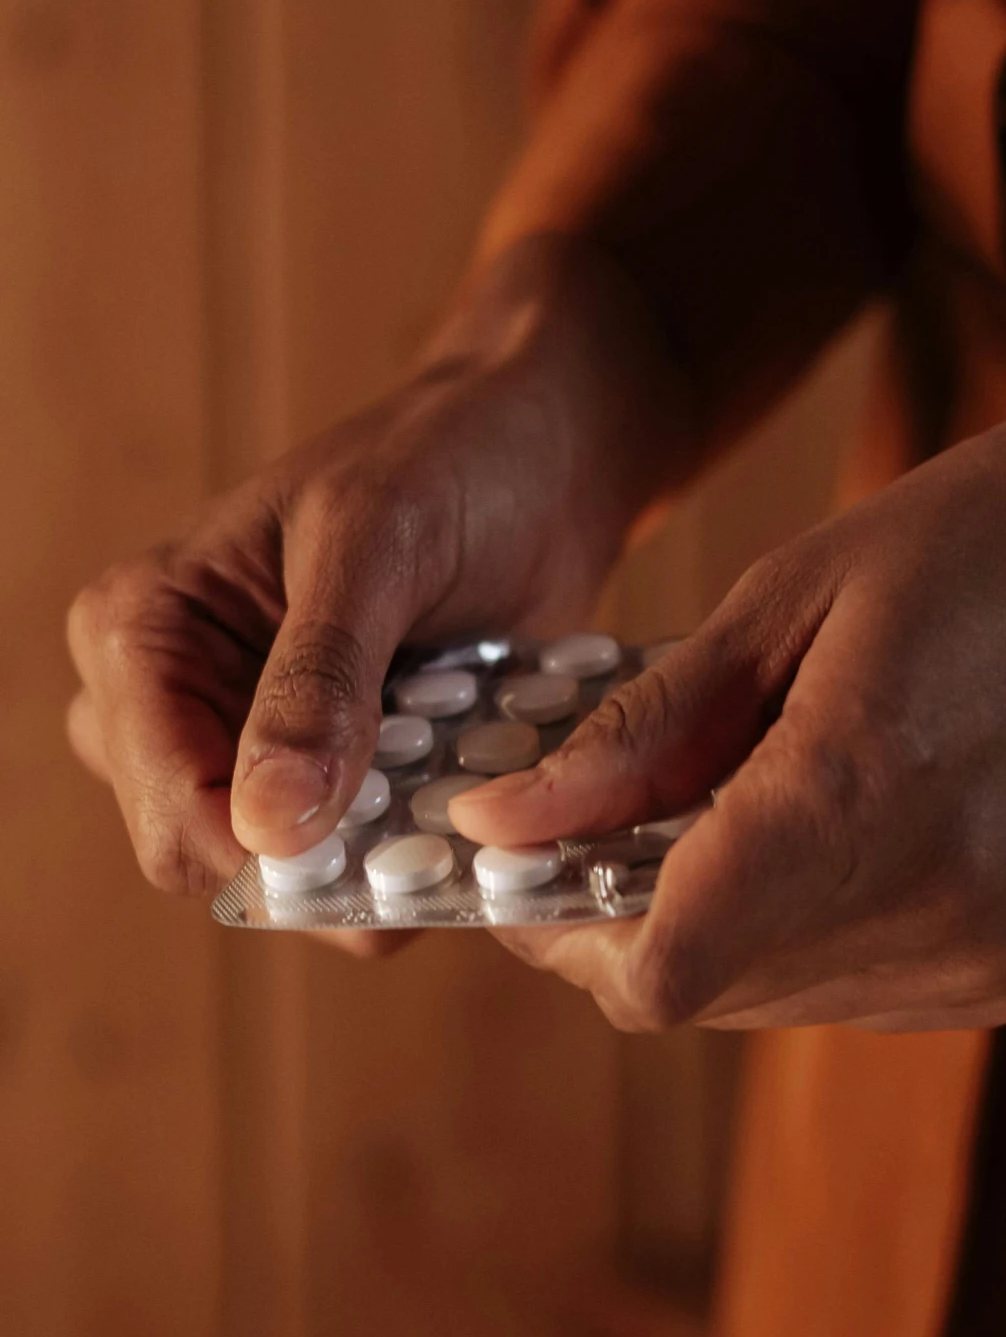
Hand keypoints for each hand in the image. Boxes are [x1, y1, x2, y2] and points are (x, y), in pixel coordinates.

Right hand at [66, 236, 693, 936]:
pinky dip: (412, 847)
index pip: (173, 808)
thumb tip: (268, 824)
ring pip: (288, 875)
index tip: (386, 855)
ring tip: (464, 800)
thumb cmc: (446, 465)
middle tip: (442, 832)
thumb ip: (320, 682)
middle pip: (218, 859)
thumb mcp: (378, 550)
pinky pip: (350, 859)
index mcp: (139, 629)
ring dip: (381, 862)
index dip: (272, 856)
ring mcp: (241, 744)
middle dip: (329, 866)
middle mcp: (168, 701)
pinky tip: (470, 801)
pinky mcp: (319, 772)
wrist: (535, 460)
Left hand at [450, 366, 1005, 1028]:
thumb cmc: (999, 537)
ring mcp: (994, 958)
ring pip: (775, 1003)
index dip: (563, 933)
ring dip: (721, 928)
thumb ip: (644, 733)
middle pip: (703, 994)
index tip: (529, 864)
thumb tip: (499, 822)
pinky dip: (812, 932)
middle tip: (617, 815)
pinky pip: (861, 991)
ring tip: (748, 801)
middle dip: (628, 921)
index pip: (658, 972)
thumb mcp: (794, 593)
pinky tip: (845, 828)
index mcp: (863, 792)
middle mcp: (937, 907)